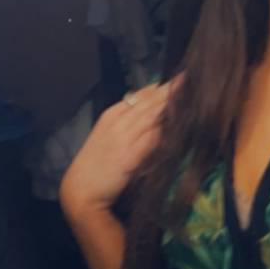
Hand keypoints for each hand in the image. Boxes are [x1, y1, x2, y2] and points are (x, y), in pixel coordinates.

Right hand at [60, 77, 181, 215]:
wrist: (80, 190)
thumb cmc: (96, 165)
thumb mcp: (108, 136)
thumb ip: (128, 123)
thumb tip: (152, 111)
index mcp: (111, 114)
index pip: (140, 95)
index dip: (161, 87)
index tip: (180, 79)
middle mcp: (117, 121)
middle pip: (149, 102)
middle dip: (170, 90)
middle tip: (189, 78)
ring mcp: (123, 137)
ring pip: (151, 115)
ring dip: (170, 104)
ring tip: (189, 93)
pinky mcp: (129, 156)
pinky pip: (151, 139)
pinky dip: (164, 130)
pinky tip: (179, 123)